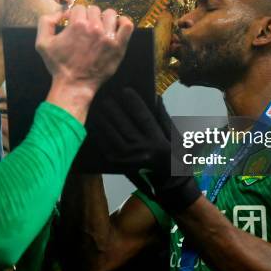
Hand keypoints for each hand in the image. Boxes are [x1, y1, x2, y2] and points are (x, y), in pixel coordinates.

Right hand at [36, 6, 133, 121]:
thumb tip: (60, 12)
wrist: (74, 85)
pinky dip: (123, 22)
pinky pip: (127, 25)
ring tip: (100, 27)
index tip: (74, 24)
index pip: (79, 8)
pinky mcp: (119, 46)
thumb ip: (45, 22)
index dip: (75, 15)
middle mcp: (94, 28)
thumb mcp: (42, 43)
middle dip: (88, 17)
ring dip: (104, 18)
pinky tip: (116, 26)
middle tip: (85, 29)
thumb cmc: (59, 66)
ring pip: (110, 14)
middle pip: (94, 10)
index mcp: (77, 24)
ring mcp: (108, 36)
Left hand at [95, 88, 200, 212]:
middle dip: (115, 110)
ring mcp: (129, 159)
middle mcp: (143, 151)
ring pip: (113, 135)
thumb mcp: (175, 135)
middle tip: (107, 95)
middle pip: (125, 126)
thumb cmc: (174, 154)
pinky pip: (106, 145)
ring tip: (98, 106)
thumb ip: (163, 116)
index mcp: (158, 142)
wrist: (169, 180)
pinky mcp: (119, 164)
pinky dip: (99, 133)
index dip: (134, 103)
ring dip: (104, 120)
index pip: (144, 118)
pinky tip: (95, 121)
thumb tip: (155, 97)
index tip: (126, 90)